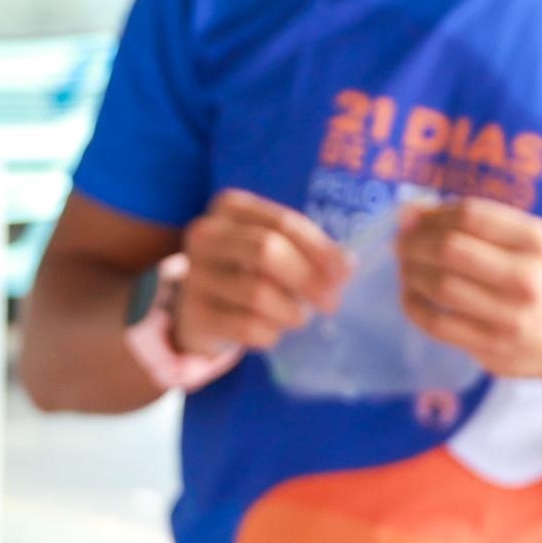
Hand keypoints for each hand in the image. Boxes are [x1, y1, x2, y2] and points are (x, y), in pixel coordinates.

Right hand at [171, 190, 350, 358]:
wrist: (194, 308)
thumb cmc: (244, 272)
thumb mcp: (270, 250)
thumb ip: (305, 251)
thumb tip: (346, 267)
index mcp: (230, 208)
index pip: (284, 223)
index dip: (319, 249)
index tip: (345, 274)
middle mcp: (205, 235)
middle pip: (267, 250)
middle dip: (308, 279)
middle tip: (331, 303)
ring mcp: (195, 274)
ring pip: (258, 293)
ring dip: (290, 311)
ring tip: (297, 318)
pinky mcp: (194, 314)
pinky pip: (246, 327)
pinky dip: (269, 334)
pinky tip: (271, 332)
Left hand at [395, 196, 541, 387]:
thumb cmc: (541, 279)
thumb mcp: (527, 240)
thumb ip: (478, 222)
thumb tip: (410, 213)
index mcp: (536, 241)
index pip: (469, 216)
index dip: (431, 214)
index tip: (411, 218)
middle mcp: (527, 278)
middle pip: (451, 250)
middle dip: (414, 243)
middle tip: (400, 244)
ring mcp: (510, 317)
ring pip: (442, 286)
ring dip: (411, 273)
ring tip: (406, 268)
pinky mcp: (492, 348)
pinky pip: (438, 324)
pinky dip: (414, 307)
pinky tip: (410, 296)